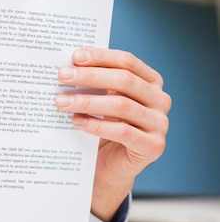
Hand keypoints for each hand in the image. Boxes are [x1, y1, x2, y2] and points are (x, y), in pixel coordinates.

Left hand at [55, 48, 170, 221]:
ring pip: (121, 105)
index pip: (127, 61)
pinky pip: (122, 132)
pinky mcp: (153, 146)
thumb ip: (94, 81)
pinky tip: (76, 121)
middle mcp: (160, 100)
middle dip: (90, 76)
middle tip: (63, 76)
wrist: (109, 165)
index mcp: (151, 82)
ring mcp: (160, 123)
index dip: (101, 56)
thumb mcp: (101, 99)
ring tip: (61, 101)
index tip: (75, 56)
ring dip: (87, 101)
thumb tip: (67, 64)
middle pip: (124, 80)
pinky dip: (96, 125)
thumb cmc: (103, 125)